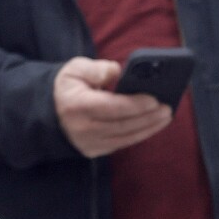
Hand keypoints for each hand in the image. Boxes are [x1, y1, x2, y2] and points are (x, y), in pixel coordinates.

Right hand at [54, 57, 172, 157]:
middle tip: (167, 108)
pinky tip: (153, 125)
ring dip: (149, 128)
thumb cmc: (69, 87)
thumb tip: (117, 71)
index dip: (135, 104)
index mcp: (76, 106)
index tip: (154, 99)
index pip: (111, 107)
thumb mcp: (75, 70)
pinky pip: (122, 144)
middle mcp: (81, 128)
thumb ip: (96, 68)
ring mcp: (88, 143)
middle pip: (122, 124)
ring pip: (125, 137)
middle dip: (148, 117)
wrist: (50, 112)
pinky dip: (139, 134)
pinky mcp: (94, 150)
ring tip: (166, 116)